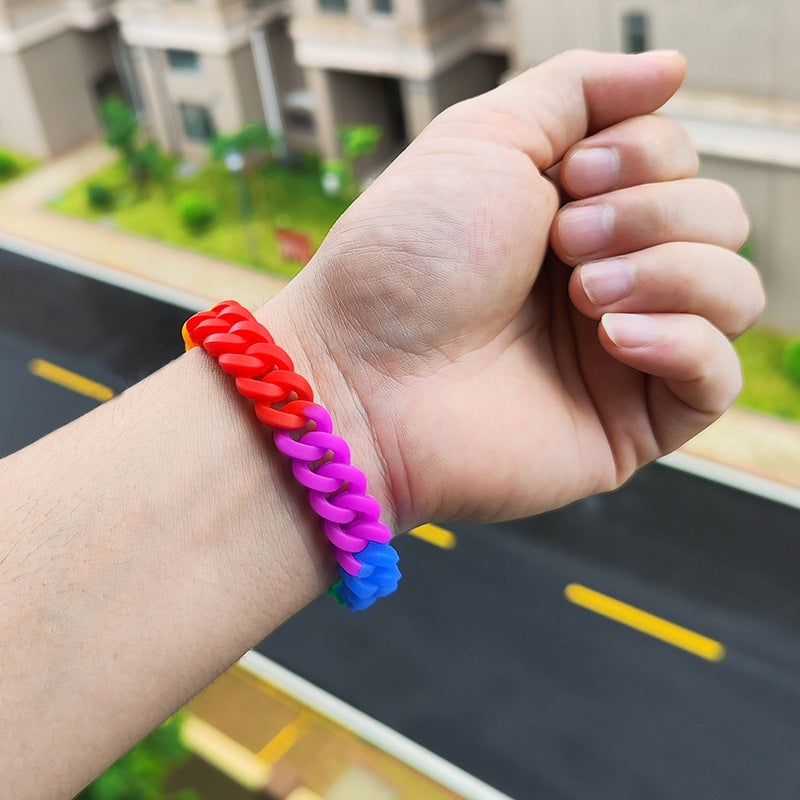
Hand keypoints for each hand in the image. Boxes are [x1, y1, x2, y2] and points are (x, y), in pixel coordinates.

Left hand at [265, 51, 763, 530]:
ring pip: (735, 292)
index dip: (643, 155)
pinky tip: (616, 336)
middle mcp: (609, 276)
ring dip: (670, 271)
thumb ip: (578, 90)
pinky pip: (719, 378)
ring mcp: (623, 352)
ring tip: (582, 292)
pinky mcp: (631, 422)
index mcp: (579, 211)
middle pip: (718, 218)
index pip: (679, 162)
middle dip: (649, 214)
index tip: (567, 178)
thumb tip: (671, 67)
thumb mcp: (484, 138)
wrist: (363, 376)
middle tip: (562, 241)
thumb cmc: (407, 259)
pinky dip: (685, 342)